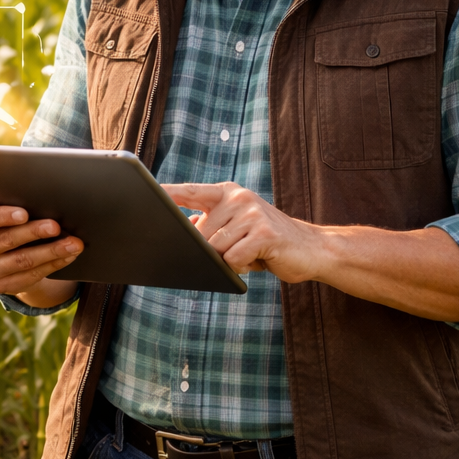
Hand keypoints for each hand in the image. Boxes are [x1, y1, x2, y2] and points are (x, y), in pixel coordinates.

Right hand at [0, 182, 82, 301]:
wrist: (1, 253)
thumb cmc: (1, 218)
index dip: (2, 216)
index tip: (24, 213)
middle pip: (5, 241)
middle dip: (33, 233)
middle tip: (56, 226)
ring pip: (23, 261)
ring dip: (51, 251)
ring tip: (73, 243)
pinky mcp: (2, 286)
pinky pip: (31, 277)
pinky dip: (53, 265)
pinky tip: (68, 255)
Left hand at [161, 182, 328, 281]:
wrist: (312, 248)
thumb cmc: (267, 241)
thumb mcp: (237, 227)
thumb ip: (210, 225)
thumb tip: (182, 229)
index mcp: (228, 193)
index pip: (190, 192)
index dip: (167, 193)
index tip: (145, 191)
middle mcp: (238, 198)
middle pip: (200, 233)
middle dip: (211, 250)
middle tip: (237, 249)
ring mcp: (252, 213)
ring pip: (216, 248)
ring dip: (229, 259)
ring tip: (250, 253)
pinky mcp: (264, 234)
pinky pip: (233, 258)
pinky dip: (241, 267)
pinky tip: (258, 259)